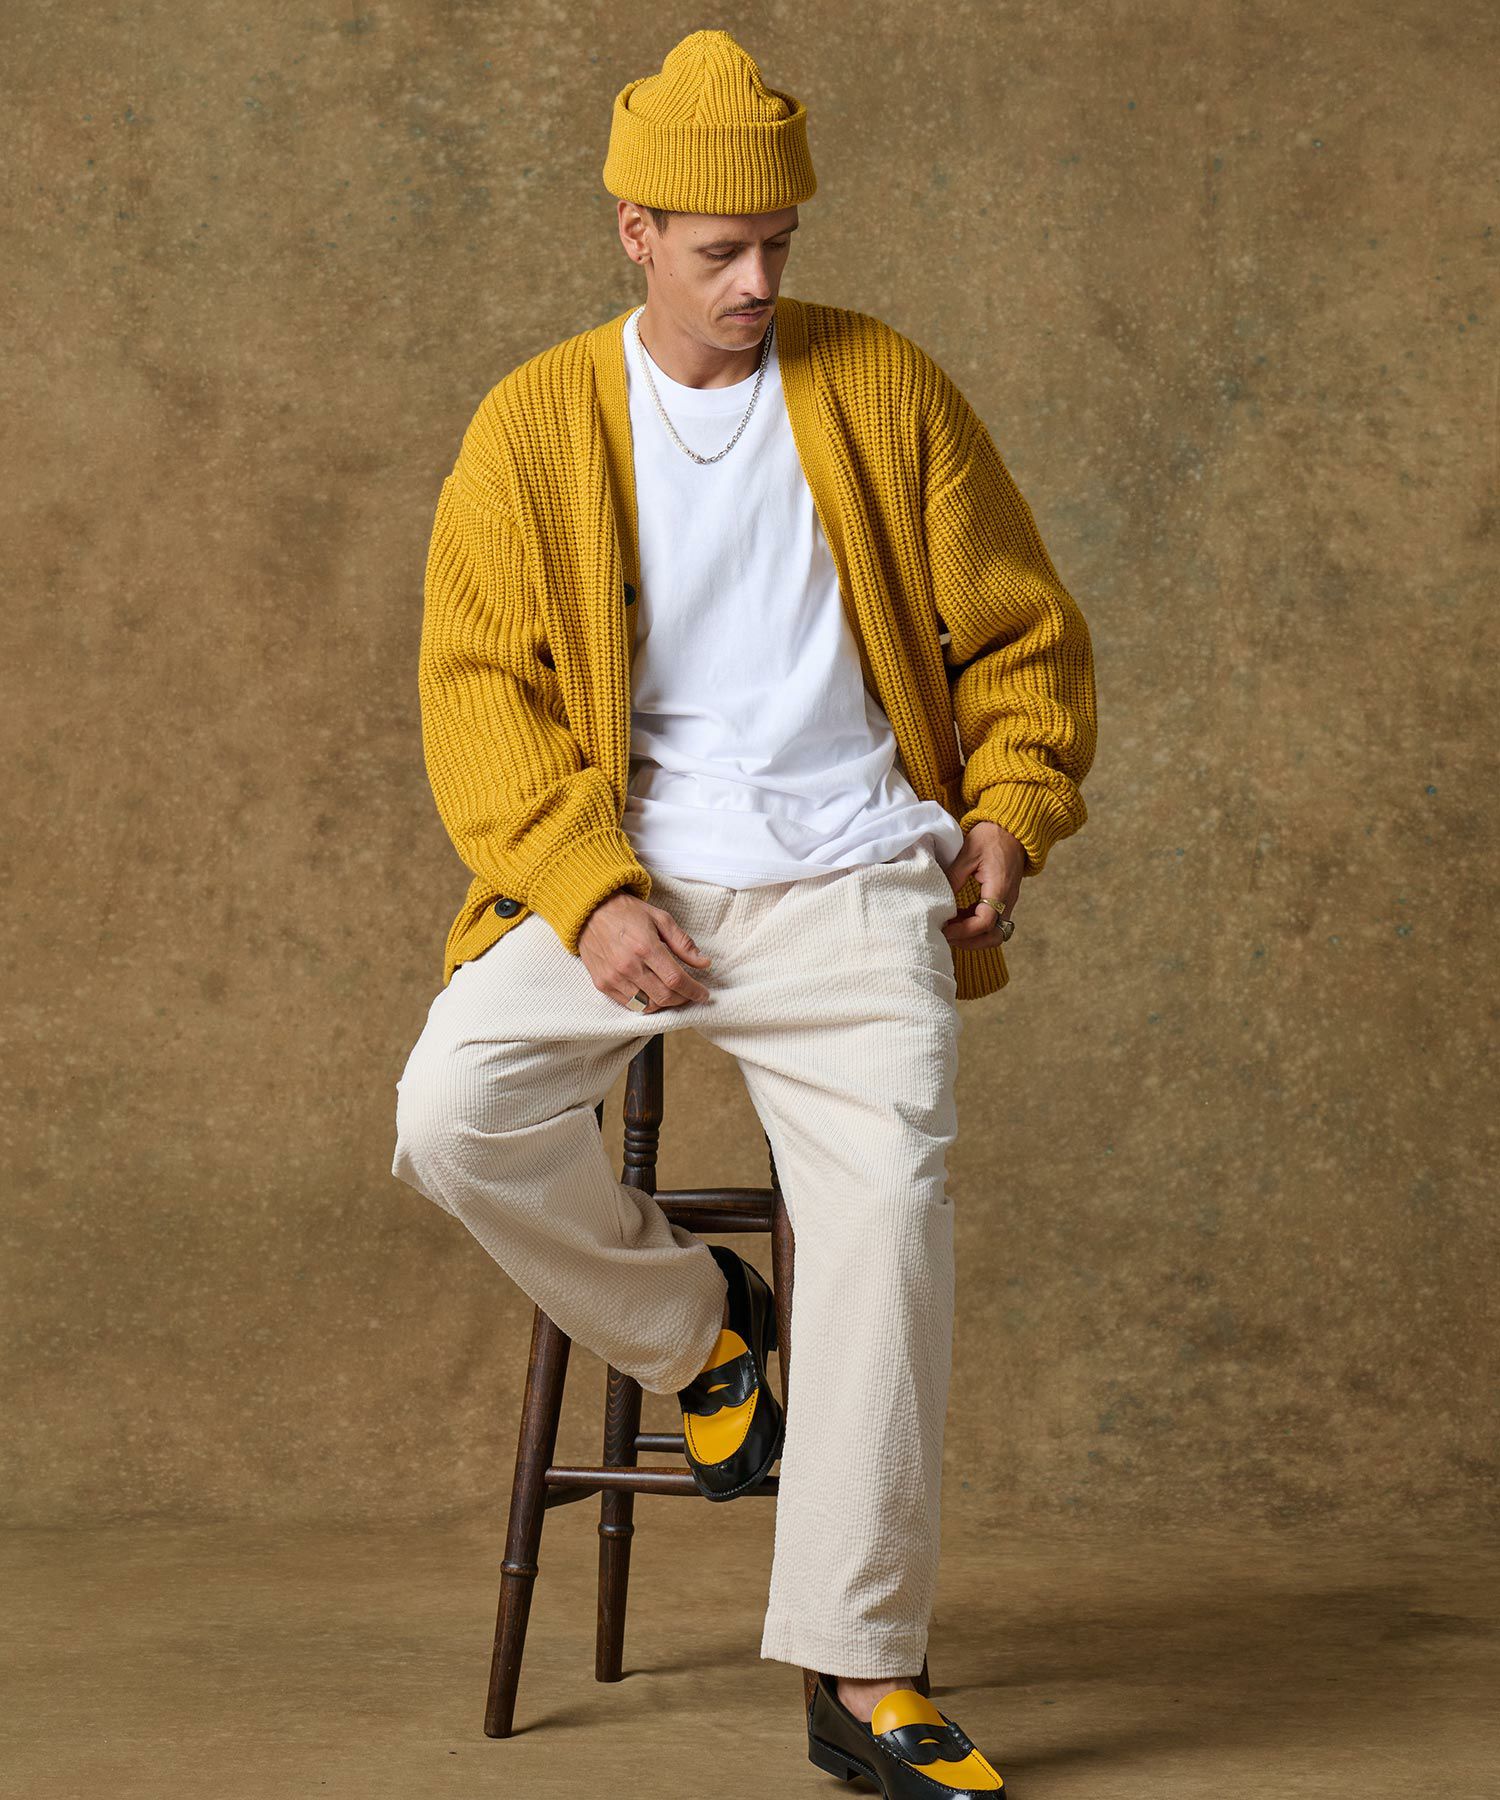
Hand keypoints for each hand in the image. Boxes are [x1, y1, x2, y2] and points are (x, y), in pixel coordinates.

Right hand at [578, 890, 713, 1010]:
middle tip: (690, 994)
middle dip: (683, 999)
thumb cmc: (627, 912)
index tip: (703, 994)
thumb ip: (683, 943)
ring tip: (672, 994)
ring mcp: (613, 977)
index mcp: (645, 947)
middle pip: (664, 996)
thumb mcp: (661, 919)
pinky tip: (652, 993)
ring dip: (665, 1003)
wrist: (590, 911)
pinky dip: (645, 1003)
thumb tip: (703, 963)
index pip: (676, 979)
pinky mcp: (602, 984)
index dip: (693, 990)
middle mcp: (628, 966)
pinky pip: (629, 1004)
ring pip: (647, 1005)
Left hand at [939, 820, 1022, 948]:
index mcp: (999, 888)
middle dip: (971, 942)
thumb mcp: (968, 852)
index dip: (963, 931)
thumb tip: (938, 899)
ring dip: (972, 935)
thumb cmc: (992, 836)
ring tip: (949, 928)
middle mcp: (1007, 899)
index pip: (984, 922)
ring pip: (993, 931)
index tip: (944, 929)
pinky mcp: (1003, 899)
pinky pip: (991, 920)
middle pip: (994, 936)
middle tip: (948, 937)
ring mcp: (1007, 901)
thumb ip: (954, 877)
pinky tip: (956, 917)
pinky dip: (974, 925)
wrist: (1014, 827)